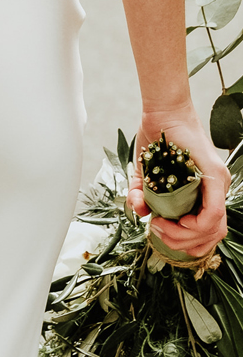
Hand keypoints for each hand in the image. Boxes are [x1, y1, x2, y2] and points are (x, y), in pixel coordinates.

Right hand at [128, 103, 229, 259]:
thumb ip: (141, 195)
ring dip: (186, 236)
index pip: (206, 232)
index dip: (185, 242)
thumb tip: (138, 213)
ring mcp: (219, 183)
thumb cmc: (155, 140)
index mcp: (204, 193)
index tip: (159, 230)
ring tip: (161, 225)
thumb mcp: (144, 174)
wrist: (162, 112)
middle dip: (182, 244)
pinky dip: (197, 225)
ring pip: (215, 229)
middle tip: (157, 230)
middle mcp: (217, 190)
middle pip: (212, 236)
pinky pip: (214, 213)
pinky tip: (179, 221)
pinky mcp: (215, 176)